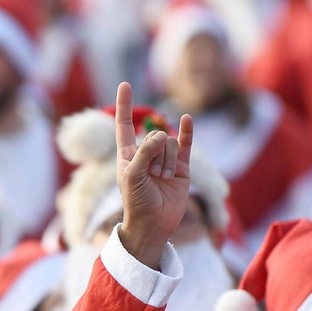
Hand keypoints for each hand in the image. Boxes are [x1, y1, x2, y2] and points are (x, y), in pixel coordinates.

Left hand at [114, 82, 192, 268]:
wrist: (154, 224)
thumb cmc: (136, 202)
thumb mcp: (133, 176)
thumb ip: (144, 152)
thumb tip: (162, 134)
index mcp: (127, 155)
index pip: (124, 125)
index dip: (124, 106)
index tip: (125, 85)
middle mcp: (146, 153)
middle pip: (154, 136)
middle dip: (156, 155)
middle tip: (153, 176)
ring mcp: (165, 159)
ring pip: (171, 144)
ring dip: (167, 162)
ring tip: (162, 180)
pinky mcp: (182, 167)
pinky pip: (186, 144)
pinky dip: (188, 132)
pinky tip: (188, 119)